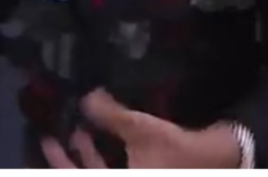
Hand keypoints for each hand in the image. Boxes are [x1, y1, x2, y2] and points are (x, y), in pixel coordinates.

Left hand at [41, 89, 240, 168]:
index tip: (46, 141)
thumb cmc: (178, 150)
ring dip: (90, 157)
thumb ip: (109, 115)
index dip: (59, 162)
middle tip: (55, 137)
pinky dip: (106, 160)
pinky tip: (103, 140)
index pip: (80, 176)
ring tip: (80, 131)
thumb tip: (86, 98)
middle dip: (71, 159)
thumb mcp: (140, 130)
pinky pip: (117, 171)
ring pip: (104, 173)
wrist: (221, 160)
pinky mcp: (147, 175)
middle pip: (89, 175)